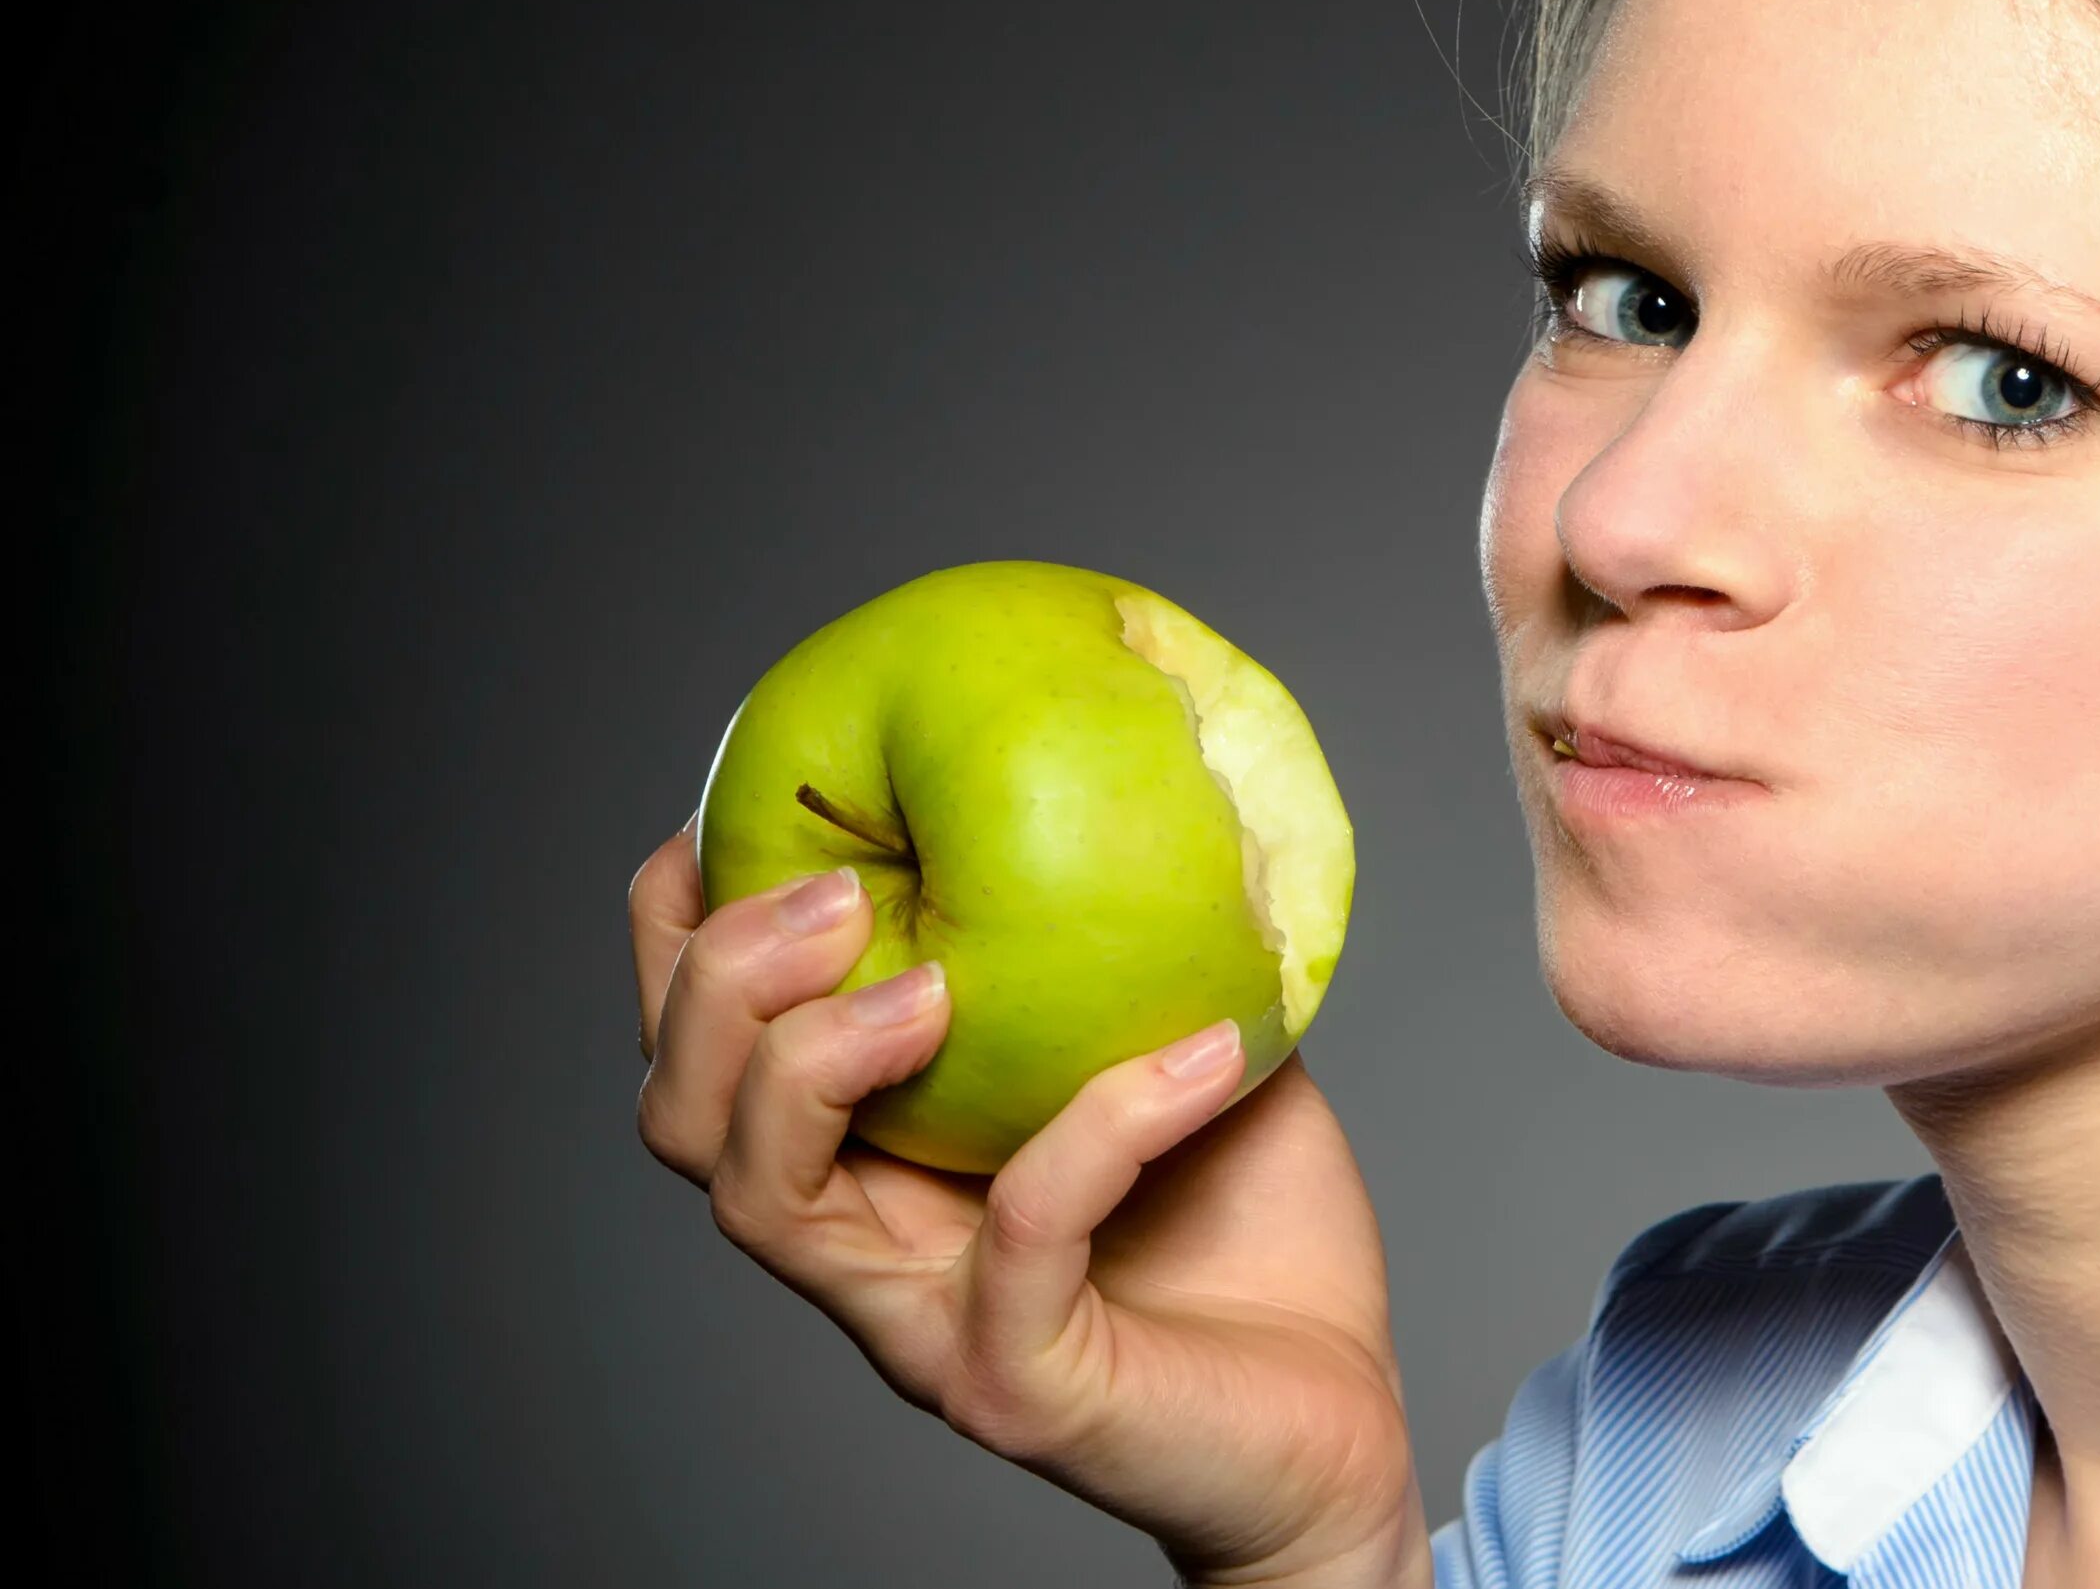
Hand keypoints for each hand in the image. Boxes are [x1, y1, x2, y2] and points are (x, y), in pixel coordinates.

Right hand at [628, 824, 1428, 1587]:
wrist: (1337, 1425)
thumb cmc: (1252, 1233)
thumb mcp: (1175, 1033)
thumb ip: (1125, 931)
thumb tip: (1141, 756)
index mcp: (875, 1156)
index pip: (707, 1046)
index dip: (681, 927)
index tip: (741, 800)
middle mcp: (866, 1244)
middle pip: (683, 1121)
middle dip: (717, 987)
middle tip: (832, 894)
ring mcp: (926, 1325)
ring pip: (764, 1201)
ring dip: (819, 1062)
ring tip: (935, 980)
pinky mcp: (1021, 1387)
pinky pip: (1019, 1241)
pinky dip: (1099, 1126)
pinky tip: (1199, 1056)